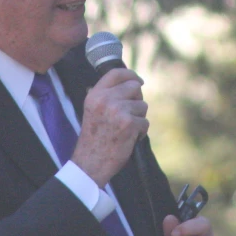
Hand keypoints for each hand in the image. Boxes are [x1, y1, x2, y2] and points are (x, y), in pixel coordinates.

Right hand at [72, 68, 147, 186]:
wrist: (91, 162)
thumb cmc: (94, 138)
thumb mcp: (92, 110)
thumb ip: (107, 96)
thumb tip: (131, 83)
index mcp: (94, 94)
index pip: (116, 73)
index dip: (131, 74)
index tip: (138, 80)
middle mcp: (105, 99)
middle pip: (134, 87)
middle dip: (137, 100)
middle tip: (129, 114)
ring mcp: (118, 111)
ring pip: (142, 106)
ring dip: (138, 118)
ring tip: (124, 129)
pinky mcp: (129, 124)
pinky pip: (145, 122)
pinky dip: (140, 132)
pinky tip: (128, 139)